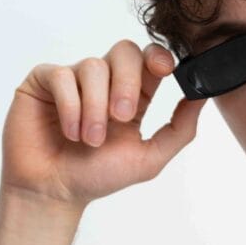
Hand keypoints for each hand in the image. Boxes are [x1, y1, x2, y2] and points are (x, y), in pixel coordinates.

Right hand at [0, 40, 207, 209]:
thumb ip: (178, 130)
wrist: (54, 192)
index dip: (158, 57)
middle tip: (122, 117)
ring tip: (90, 140)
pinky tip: (70, 132)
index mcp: (132, 96)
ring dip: (96, 107)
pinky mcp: (44, 81)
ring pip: (93, 66)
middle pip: (124, 52)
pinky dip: (70, 106)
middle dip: (128, 83)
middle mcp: (104, 82)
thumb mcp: (148, 159)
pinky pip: (61, 75)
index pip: (148, 60)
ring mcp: (74, 79)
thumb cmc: (97, 177)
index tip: (165, 70)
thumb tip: (202, 98)